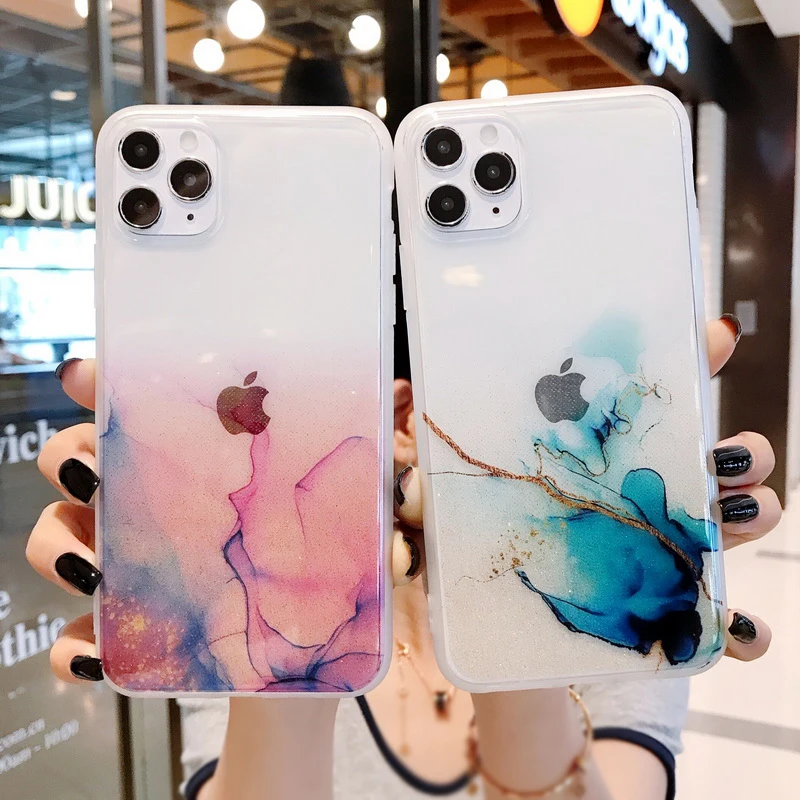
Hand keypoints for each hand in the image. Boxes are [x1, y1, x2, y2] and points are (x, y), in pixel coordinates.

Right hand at [27, 358, 421, 683]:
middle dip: (72, 455)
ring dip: (59, 544)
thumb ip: (370, 476)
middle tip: (94, 471)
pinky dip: (70, 645)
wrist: (307, 674)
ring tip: (95, 566)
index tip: (92, 371)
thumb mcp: (350, 522)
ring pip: (56, 537)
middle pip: (79, 459)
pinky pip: (71, 639)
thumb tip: (405, 418)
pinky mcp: (126, 638)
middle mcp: (153, 508)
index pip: (140, 409)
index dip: (104, 382)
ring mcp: (131, 571)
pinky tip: (94, 654)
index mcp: (200, 469)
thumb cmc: (324, 580)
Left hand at [393, 317, 780, 662]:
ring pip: (739, 519)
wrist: (498, 642)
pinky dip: (744, 626)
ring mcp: (666, 551)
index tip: (712, 334)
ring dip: (754, 511)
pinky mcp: (671, 613)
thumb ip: (444, 466)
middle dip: (739, 447)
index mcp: (601, 457)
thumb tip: (415, 424)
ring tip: (733, 517)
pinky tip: (739, 631)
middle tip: (721, 455)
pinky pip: (726, 620)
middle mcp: (644, 494)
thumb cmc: (483, 559)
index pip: (656, 400)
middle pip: (716, 456)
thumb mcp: (460, 503)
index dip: (693, 360)